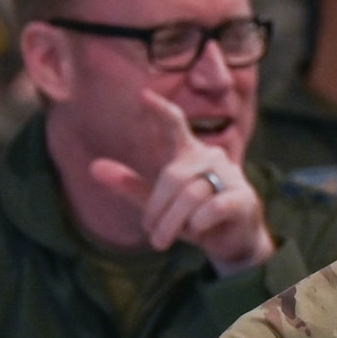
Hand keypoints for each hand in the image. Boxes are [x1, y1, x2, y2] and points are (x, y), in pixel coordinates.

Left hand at [89, 91, 274, 274]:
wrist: (233, 242)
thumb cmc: (195, 218)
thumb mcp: (160, 204)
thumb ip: (130, 186)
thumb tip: (94, 167)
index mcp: (189, 154)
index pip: (175, 124)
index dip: (161, 110)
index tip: (143, 95)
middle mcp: (211, 157)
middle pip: (172, 177)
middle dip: (157, 209)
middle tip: (152, 236)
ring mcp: (231, 176)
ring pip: (191, 196)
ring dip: (174, 223)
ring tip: (166, 240)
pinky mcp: (242, 198)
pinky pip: (211, 208)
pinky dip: (198, 224)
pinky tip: (198, 231)